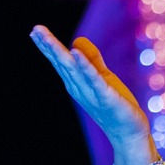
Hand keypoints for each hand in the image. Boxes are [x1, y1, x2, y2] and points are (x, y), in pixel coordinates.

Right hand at [31, 25, 152, 163]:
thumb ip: (92, 60)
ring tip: (47, 37)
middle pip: (62, 63)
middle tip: (35, 30)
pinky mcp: (106, 97)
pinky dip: (84, 66)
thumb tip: (76, 40)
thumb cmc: (115, 105)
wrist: (129, 134)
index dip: (47, 46)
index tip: (35, 30)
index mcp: (76, 83)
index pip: (59, 62)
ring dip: (60, 52)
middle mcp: (79, 88)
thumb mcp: (102, 77)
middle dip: (48, 46)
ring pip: (72, 69)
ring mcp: (90, 93)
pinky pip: (93, 79)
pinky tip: (75, 53)